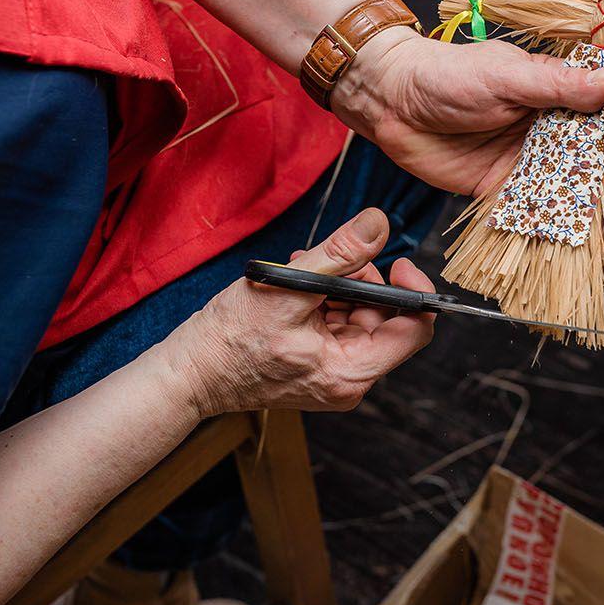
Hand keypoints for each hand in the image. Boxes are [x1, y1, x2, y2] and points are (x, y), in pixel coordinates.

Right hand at [172, 208, 434, 413]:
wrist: (188, 374)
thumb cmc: (229, 340)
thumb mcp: (289, 287)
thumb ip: (340, 254)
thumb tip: (379, 223)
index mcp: (351, 372)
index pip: (415, 330)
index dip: (412, 289)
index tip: (394, 259)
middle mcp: (349, 381)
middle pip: (386, 319)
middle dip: (364, 281)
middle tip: (333, 258)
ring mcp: (332, 376)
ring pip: (359, 318)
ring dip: (340, 287)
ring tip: (305, 268)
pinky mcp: (316, 368)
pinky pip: (337, 326)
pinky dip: (324, 301)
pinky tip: (299, 285)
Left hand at [331, 29, 603, 263]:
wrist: (391, 103)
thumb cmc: (446, 75)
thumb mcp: (503, 75)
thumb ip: (556, 85)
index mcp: (560, 89)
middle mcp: (553, 128)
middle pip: (601, 160)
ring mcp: (530, 163)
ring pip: (572, 196)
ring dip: (596, 225)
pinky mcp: (503, 192)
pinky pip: (534, 218)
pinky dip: (552, 240)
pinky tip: (571, 260)